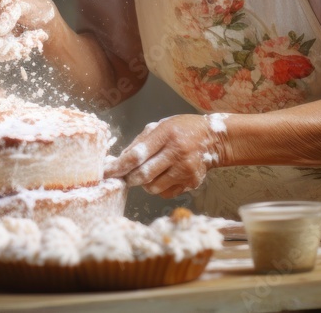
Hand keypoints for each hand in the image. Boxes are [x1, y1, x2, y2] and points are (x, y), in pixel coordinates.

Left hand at [104, 114, 224, 198]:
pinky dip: (158, 187)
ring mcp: (186, 170)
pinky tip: (164, 176)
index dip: (119, 166)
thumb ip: (140, 142)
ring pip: (153, 187)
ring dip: (144, 183)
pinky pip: (166, 193)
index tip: (107, 172)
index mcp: (166, 135)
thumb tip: (119, 160)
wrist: (213, 139)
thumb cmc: (182, 130)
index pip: (137, 154)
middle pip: (143, 175)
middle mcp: (177, 153)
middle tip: (124, 176)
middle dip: (129, 178)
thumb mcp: (160, 126)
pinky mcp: (192, 183)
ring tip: (149, 172)